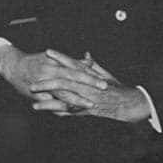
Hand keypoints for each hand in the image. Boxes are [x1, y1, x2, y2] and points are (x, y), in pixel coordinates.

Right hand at [0, 44, 107, 104]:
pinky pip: (50, 103)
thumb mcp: (53, 59)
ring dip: (77, 99)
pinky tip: (72, 113)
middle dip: (88, 84)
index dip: (90, 73)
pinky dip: (61, 109)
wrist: (13, 66)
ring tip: (90, 105)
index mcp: (55, 63)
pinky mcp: (36, 95)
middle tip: (104, 88)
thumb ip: (72, 61)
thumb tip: (89, 61)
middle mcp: (49, 72)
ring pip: (62, 93)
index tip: (105, 78)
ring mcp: (43, 84)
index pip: (76, 68)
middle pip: (72, 79)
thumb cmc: (34, 61)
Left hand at [30, 50, 150, 122]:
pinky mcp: (87, 110)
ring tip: (32, 95)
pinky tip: (41, 108)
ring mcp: (87, 99)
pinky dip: (55, 109)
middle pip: (65, 81)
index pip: (74, 64)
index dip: (61, 57)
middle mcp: (88, 87)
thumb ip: (92, 66)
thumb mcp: (105, 75)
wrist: (130, 104)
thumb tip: (85, 55)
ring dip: (47, 97)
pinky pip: (69, 110)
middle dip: (47, 80)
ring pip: (64, 97)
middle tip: (32, 80)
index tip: (48, 51)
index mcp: (92, 76)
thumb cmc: (116, 88)